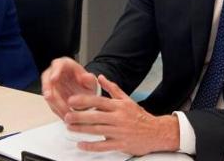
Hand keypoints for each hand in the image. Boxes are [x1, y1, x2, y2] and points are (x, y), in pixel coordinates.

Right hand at [41, 57, 98, 118]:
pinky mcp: (51, 96)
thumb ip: (90, 79)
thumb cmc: (86, 83)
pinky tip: (64, 116)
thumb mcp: (91, 81)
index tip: (54, 79)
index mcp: (65, 64)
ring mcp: (51, 85)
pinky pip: (51, 103)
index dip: (55, 72)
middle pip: (48, 80)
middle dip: (49, 90)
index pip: (58, 65)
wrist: (84, 91)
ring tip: (63, 112)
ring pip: (48, 93)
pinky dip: (57, 110)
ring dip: (54, 103)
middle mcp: (55, 73)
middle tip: (50, 97)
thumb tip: (86, 76)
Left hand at [63, 74, 179, 155]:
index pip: (99, 101)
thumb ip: (112, 88)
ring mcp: (120, 132)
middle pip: (96, 116)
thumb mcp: (126, 99)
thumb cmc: (139, 116)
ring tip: (70, 128)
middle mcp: (119, 118)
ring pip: (98, 130)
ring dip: (82, 130)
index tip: (72, 101)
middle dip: (79, 116)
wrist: (156, 132)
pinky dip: (91, 146)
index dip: (84, 101)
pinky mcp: (121, 144)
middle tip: (67, 116)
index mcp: (119, 106)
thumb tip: (100, 77)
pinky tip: (82, 144)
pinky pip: (104, 146)